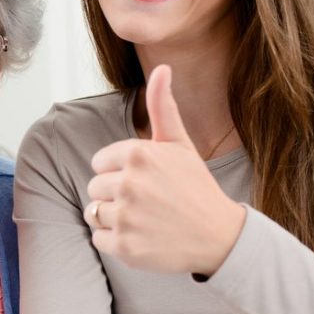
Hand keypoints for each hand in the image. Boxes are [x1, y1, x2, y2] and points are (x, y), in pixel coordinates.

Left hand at [83, 64, 245, 274]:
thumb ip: (163, 107)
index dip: (120, 172)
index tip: (146, 180)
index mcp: (138, 154)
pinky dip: (115, 240)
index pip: (100, 162)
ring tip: (144, 219)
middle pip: (94, 187)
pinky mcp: (125, 247)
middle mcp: (129, 183)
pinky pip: (98, 238)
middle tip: (147, 202)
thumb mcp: (180, 144)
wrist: (219, 237)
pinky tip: (141, 236)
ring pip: (94, 213)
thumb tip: (162, 66)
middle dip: (115, 194)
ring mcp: (126, 217)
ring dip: (114, 218)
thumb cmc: (195, 187)